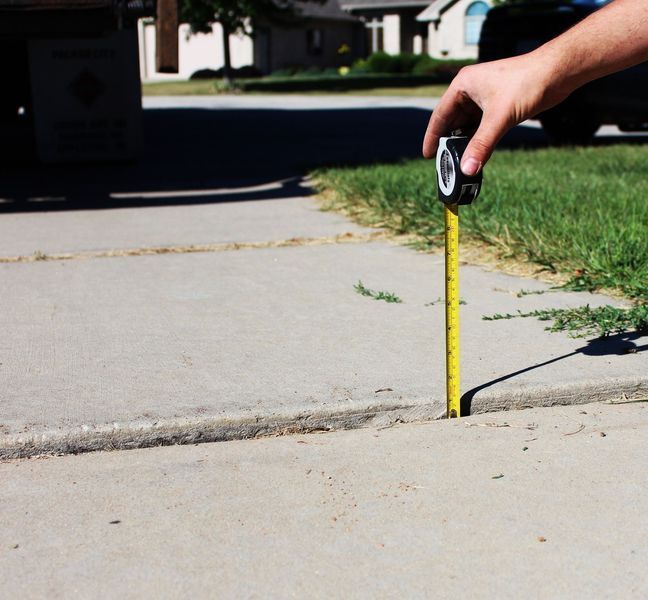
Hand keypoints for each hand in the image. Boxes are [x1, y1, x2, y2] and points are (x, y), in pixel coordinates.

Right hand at [422, 53, 567, 174]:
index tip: (428, 155)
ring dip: (465, 143)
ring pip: (468, 125)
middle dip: (449, 143)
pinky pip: (481, 126)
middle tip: (444, 164)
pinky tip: (477, 154)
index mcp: (463, 85)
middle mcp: (470, 90)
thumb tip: (467, 170)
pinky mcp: (498, 105)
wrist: (558, 72)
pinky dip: (478, 140)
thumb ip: (482, 145)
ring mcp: (484, 97)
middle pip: (452, 122)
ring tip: (460, 163)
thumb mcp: (500, 117)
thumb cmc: (527, 84)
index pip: (439, 115)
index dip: (432, 137)